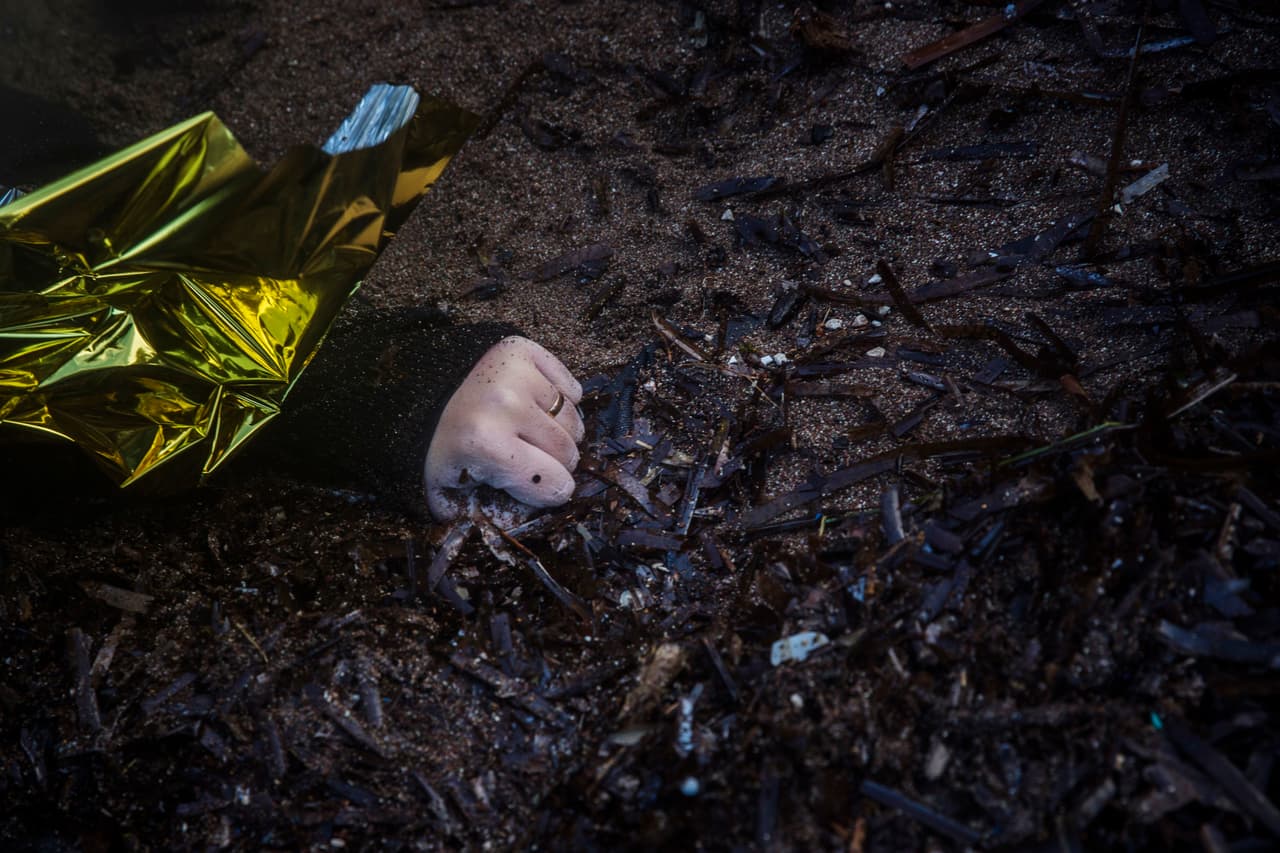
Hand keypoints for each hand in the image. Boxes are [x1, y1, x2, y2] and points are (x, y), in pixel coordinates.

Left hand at [425, 336, 583, 520]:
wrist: (413, 398)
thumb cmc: (437, 452)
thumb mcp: (452, 499)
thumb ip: (498, 515)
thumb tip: (547, 512)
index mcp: (487, 445)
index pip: (557, 485)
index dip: (544, 492)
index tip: (525, 485)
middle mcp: (507, 404)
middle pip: (569, 452)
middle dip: (552, 463)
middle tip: (522, 458)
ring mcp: (517, 373)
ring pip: (573, 420)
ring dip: (556, 433)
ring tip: (525, 432)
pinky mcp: (523, 350)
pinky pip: (572, 388)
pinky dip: (561, 401)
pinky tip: (533, 407)